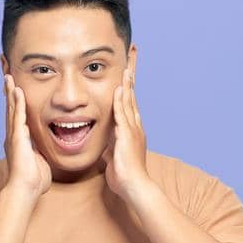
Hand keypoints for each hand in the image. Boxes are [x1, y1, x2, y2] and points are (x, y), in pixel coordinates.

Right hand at [3, 73, 50, 201]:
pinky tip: (17, 90)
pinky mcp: (17, 138)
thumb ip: (41, 157)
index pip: (17, 119)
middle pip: (11, 111)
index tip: (15, 93)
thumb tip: (45, 159)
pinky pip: (18, 116)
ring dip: (11, 93)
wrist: (25, 190)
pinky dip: (17, 103)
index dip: (16, 106)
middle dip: (10, 94)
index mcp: (19, 143)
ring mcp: (14, 137)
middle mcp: (13, 138)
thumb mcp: (40, 164)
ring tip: (8, 78)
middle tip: (8, 79)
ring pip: (12, 110)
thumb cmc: (34, 183)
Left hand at [100, 50, 148, 205]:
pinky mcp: (127, 136)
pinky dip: (121, 100)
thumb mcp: (114, 158)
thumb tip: (107, 148)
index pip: (129, 102)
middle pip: (132, 94)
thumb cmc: (124, 177)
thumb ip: (111, 149)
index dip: (127, 85)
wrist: (134, 187)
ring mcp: (133, 130)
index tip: (126, 69)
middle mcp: (135, 125)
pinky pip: (123, 114)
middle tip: (132, 55)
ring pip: (129, 100)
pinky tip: (119, 88)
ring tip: (127, 64)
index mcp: (131, 129)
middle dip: (132, 74)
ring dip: (128, 82)